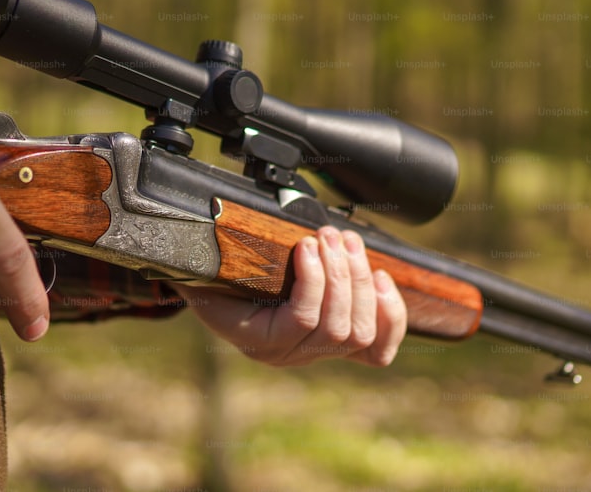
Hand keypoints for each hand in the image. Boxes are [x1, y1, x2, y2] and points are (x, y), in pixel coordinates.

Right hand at [171, 227, 406, 366]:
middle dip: (342, 273)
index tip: (305, 242)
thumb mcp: (210, 268)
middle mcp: (289, 355)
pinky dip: (388, 315)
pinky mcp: (339, 348)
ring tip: (348, 242)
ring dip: (359, 280)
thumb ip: (215, 258)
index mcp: (258, 340)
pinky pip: (377, 351)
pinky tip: (380, 279)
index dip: (314, 281)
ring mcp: (316, 354)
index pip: (302, 321)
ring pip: (360, 332)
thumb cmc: (215, 276)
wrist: (219, 294)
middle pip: (338, 327)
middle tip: (331, 234)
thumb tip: (202, 235)